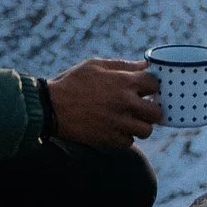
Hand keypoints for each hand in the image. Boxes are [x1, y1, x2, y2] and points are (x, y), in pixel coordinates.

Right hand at [45, 58, 162, 147]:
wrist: (51, 107)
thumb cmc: (72, 82)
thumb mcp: (96, 65)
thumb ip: (123, 65)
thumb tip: (145, 66)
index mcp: (123, 82)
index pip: (154, 84)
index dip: (151, 85)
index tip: (145, 88)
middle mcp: (125, 103)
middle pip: (156, 112)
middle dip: (151, 109)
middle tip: (142, 107)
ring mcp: (118, 123)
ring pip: (146, 130)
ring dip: (140, 125)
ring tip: (129, 119)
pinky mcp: (109, 139)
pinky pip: (129, 141)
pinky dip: (125, 136)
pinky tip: (115, 128)